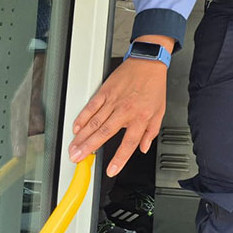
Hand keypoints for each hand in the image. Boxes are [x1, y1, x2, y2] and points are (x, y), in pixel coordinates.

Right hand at [69, 54, 167, 175]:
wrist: (148, 62)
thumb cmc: (154, 86)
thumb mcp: (160, 111)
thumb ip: (151, 132)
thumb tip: (143, 148)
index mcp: (141, 117)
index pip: (129, 143)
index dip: (120, 159)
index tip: (111, 170)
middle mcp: (126, 110)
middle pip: (104, 133)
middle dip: (89, 148)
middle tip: (77, 159)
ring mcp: (114, 100)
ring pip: (94, 122)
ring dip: (81, 137)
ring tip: (73, 148)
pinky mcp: (105, 91)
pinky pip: (91, 106)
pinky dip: (82, 117)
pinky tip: (76, 128)